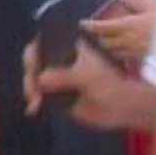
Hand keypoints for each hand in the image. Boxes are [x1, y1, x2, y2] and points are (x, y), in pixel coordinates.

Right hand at [23, 36, 141, 130]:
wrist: (124, 109)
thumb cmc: (110, 85)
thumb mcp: (87, 76)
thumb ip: (63, 75)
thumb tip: (40, 80)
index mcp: (68, 48)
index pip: (42, 45)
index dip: (33, 54)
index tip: (32, 67)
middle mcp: (60, 61)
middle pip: (34, 64)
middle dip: (31, 76)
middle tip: (33, 90)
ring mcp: (58, 79)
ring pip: (35, 81)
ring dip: (31, 91)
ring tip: (35, 103)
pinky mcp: (57, 96)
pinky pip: (40, 97)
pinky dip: (35, 103)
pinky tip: (33, 109)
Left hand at [82, 0, 155, 65]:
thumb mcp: (154, 5)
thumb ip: (137, 0)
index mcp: (128, 25)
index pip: (103, 27)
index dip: (91, 26)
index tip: (82, 24)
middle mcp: (129, 41)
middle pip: (107, 43)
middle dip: (101, 38)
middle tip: (99, 33)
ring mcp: (138, 54)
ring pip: (117, 53)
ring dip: (113, 48)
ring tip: (113, 42)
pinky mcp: (147, 62)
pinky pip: (131, 60)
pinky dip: (127, 56)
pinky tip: (130, 52)